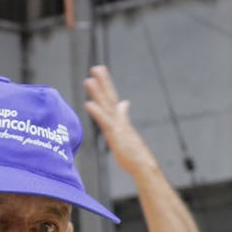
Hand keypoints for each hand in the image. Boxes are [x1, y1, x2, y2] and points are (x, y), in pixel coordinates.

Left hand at [84, 65, 158, 180]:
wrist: (143, 165)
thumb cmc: (133, 152)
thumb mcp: (126, 130)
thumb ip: (123, 115)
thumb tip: (124, 103)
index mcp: (121, 118)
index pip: (112, 98)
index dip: (106, 84)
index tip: (101, 72)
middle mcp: (119, 119)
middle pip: (110, 96)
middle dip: (103, 81)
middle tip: (97, 67)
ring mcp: (118, 125)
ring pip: (106, 105)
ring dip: (98, 92)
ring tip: (89, 79)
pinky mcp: (115, 135)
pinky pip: (105, 122)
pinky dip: (97, 112)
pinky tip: (88, 104)